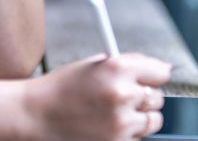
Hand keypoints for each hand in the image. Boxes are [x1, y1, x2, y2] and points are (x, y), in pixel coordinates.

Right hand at [24, 53, 171, 140]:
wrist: (37, 114)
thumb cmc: (63, 87)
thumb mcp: (94, 65)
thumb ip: (126, 65)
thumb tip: (160, 70)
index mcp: (118, 68)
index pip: (161, 71)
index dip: (154, 75)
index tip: (150, 78)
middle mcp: (123, 94)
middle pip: (158, 98)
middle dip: (144, 97)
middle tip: (124, 96)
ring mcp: (121, 123)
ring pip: (153, 121)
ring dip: (139, 117)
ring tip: (114, 113)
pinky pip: (138, 138)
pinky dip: (127, 133)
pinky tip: (105, 125)